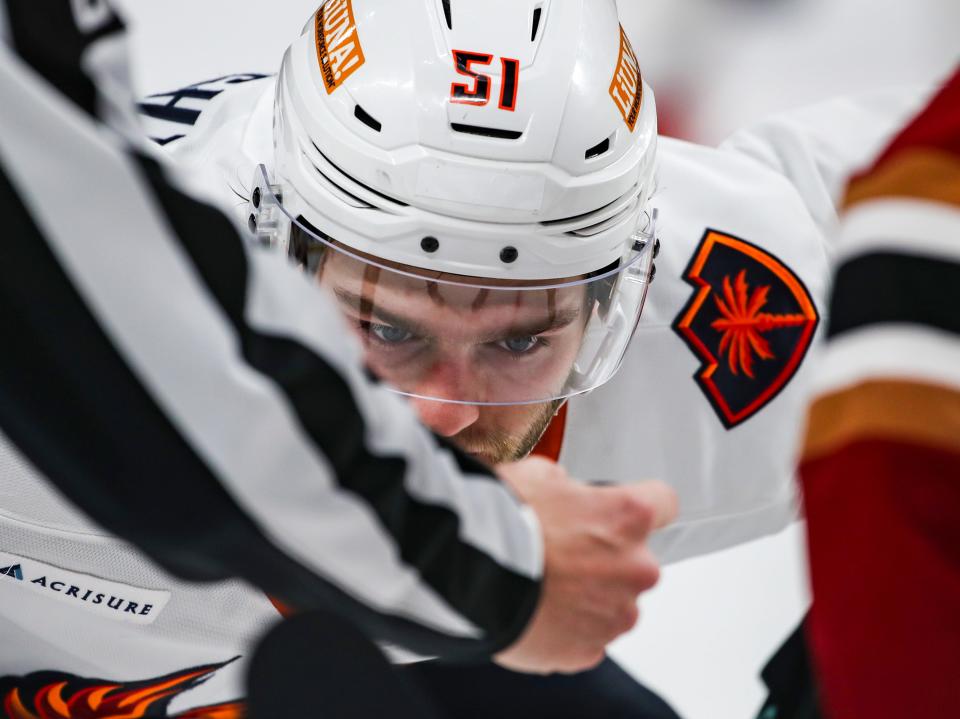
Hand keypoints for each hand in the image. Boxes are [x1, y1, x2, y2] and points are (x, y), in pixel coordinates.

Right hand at [494, 457, 676, 673]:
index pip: (663, 503)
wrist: (470, 574)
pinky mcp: (589, 651)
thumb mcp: (536, 475)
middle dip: (605, 559)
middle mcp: (636, 568)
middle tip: (560, 554)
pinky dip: (566, 628)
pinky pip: (586, 637)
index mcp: (628, 517)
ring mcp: (615, 615)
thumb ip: (566, 486)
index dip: (640, 505)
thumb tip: (564, 494)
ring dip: (587, 596)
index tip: (621, 513)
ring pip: (612, 603)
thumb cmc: (503, 520)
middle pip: (636, 562)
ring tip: (541, 587)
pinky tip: (534, 611)